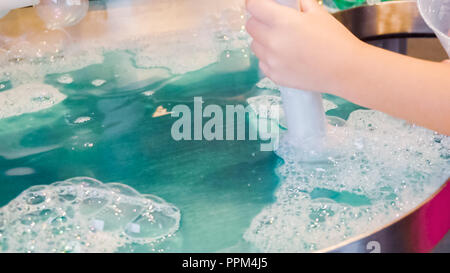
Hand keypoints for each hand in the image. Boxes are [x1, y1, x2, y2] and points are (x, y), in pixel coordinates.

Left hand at [245, 0, 365, 93]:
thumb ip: (298, 3)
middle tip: (272, 21)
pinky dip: (269, 58)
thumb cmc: (335, 40)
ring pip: (254, 45)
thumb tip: (285, 2)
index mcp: (282, 22)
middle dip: (258, 20)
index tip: (258, 3)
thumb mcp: (317, 13)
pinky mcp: (275, 76)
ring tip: (281, 41)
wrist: (346, 70)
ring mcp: (272, 61)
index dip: (254, 3)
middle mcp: (272, 42)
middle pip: (250, 26)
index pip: (253, 7)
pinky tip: (285, 56)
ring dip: (262, 40)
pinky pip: (262, 63)